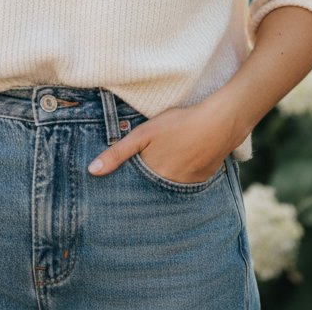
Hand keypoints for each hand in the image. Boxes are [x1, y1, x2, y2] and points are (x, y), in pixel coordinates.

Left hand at [86, 102, 237, 182]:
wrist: (220, 122)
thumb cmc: (178, 124)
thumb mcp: (143, 134)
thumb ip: (117, 153)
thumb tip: (92, 171)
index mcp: (154, 178)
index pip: (136, 188)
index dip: (128, 184)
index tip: (120, 186)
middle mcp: (171, 187)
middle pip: (153, 187)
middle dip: (146, 182)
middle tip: (149, 164)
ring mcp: (190, 185)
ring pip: (170, 185)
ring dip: (165, 177)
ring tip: (165, 160)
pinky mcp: (204, 178)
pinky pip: (187, 182)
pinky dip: (182, 173)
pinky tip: (183, 158)